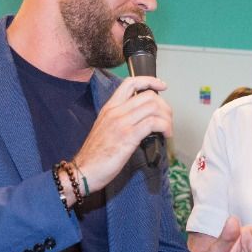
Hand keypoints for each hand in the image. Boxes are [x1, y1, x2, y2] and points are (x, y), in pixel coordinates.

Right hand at [73, 76, 170, 192]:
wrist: (84, 170)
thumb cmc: (95, 155)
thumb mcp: (105, 129)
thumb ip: (121, 119)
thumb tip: (142, 120)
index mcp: (109, 107)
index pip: (130, 83)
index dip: (149, 80)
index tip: (162, 86)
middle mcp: (115, 111)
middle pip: (148, 96)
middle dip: (164, 106)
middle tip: (167, 119)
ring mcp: (121, 123)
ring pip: (153, 107)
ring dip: (167, 118)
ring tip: (168, 129)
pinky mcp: (128, 136)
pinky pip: (153, 123)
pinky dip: (165, 127)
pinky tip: (165, 135)